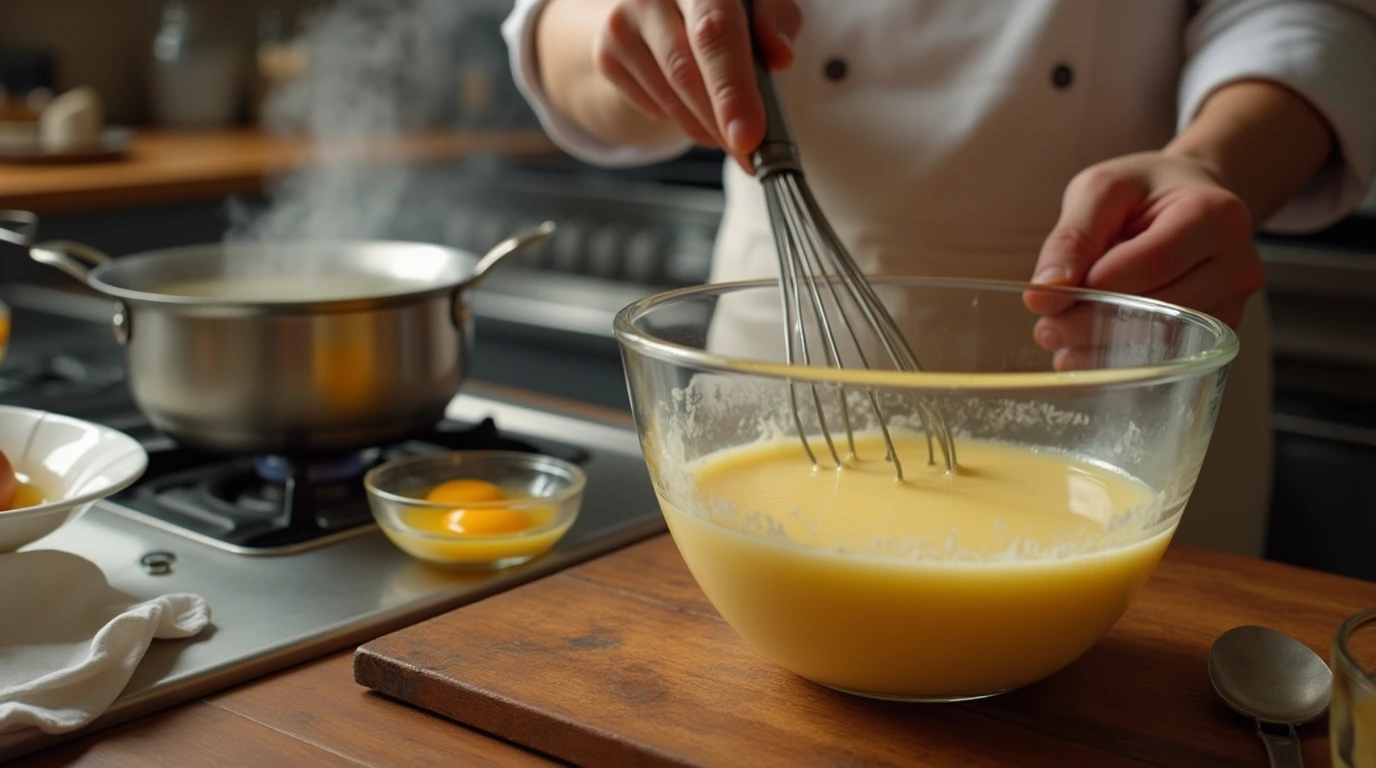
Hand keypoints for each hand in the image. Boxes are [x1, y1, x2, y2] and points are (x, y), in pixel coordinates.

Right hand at [591, 0, 800, 166]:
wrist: (665, 7)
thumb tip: (780, 56)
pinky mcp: (607, 53)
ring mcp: (622, 22)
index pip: (714, 31)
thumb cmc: (723, 7)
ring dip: (703, 126)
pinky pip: (650, 104)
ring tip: (728, 136)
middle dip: (719, 121)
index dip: (732, 89)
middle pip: (684, 70)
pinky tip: (698, 113)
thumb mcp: (759, 3)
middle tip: (746, 154)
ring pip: (667, 94)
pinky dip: (680, 119)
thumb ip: (775, 21)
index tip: (748, 136)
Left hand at [1025, 152, 1265, 366]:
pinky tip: (1086, 352)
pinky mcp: (1219, 330)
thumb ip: (1073, 236)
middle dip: (1094, 324)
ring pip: (1166, 341)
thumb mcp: (1101, 190)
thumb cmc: (1144, 190)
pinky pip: (1170, 354)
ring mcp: (1234, 301)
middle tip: (1045, 330)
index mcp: (1215, 215)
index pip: (1153, 263)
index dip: (1097, 287)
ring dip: (1104, 349)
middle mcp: (1237, 262)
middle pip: (1162, 309)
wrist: (1188, 197)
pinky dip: (1122, 358)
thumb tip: (1045, 291)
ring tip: (1059, 342)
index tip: (1047, 299)